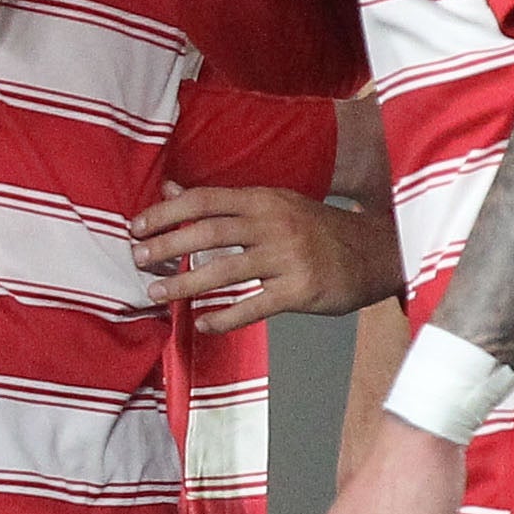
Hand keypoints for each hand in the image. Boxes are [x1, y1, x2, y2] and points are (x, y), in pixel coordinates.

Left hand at [135, 184, 398, 330]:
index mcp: (264, 199)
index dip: (166, 212)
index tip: (136, 227)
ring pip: (225, 270)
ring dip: (184, 284)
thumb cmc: (317, 229)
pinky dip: (224, 317)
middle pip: (208, 232)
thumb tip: (171, 189)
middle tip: (137, 259)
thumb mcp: (274, 204)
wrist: (377, 252)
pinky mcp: (301, 290)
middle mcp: (274, 223)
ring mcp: (288, 257)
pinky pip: (254, 306)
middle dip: (166, 245)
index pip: (205, 200)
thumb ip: (223, 202)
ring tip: (156, 293)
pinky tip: (201, 323)